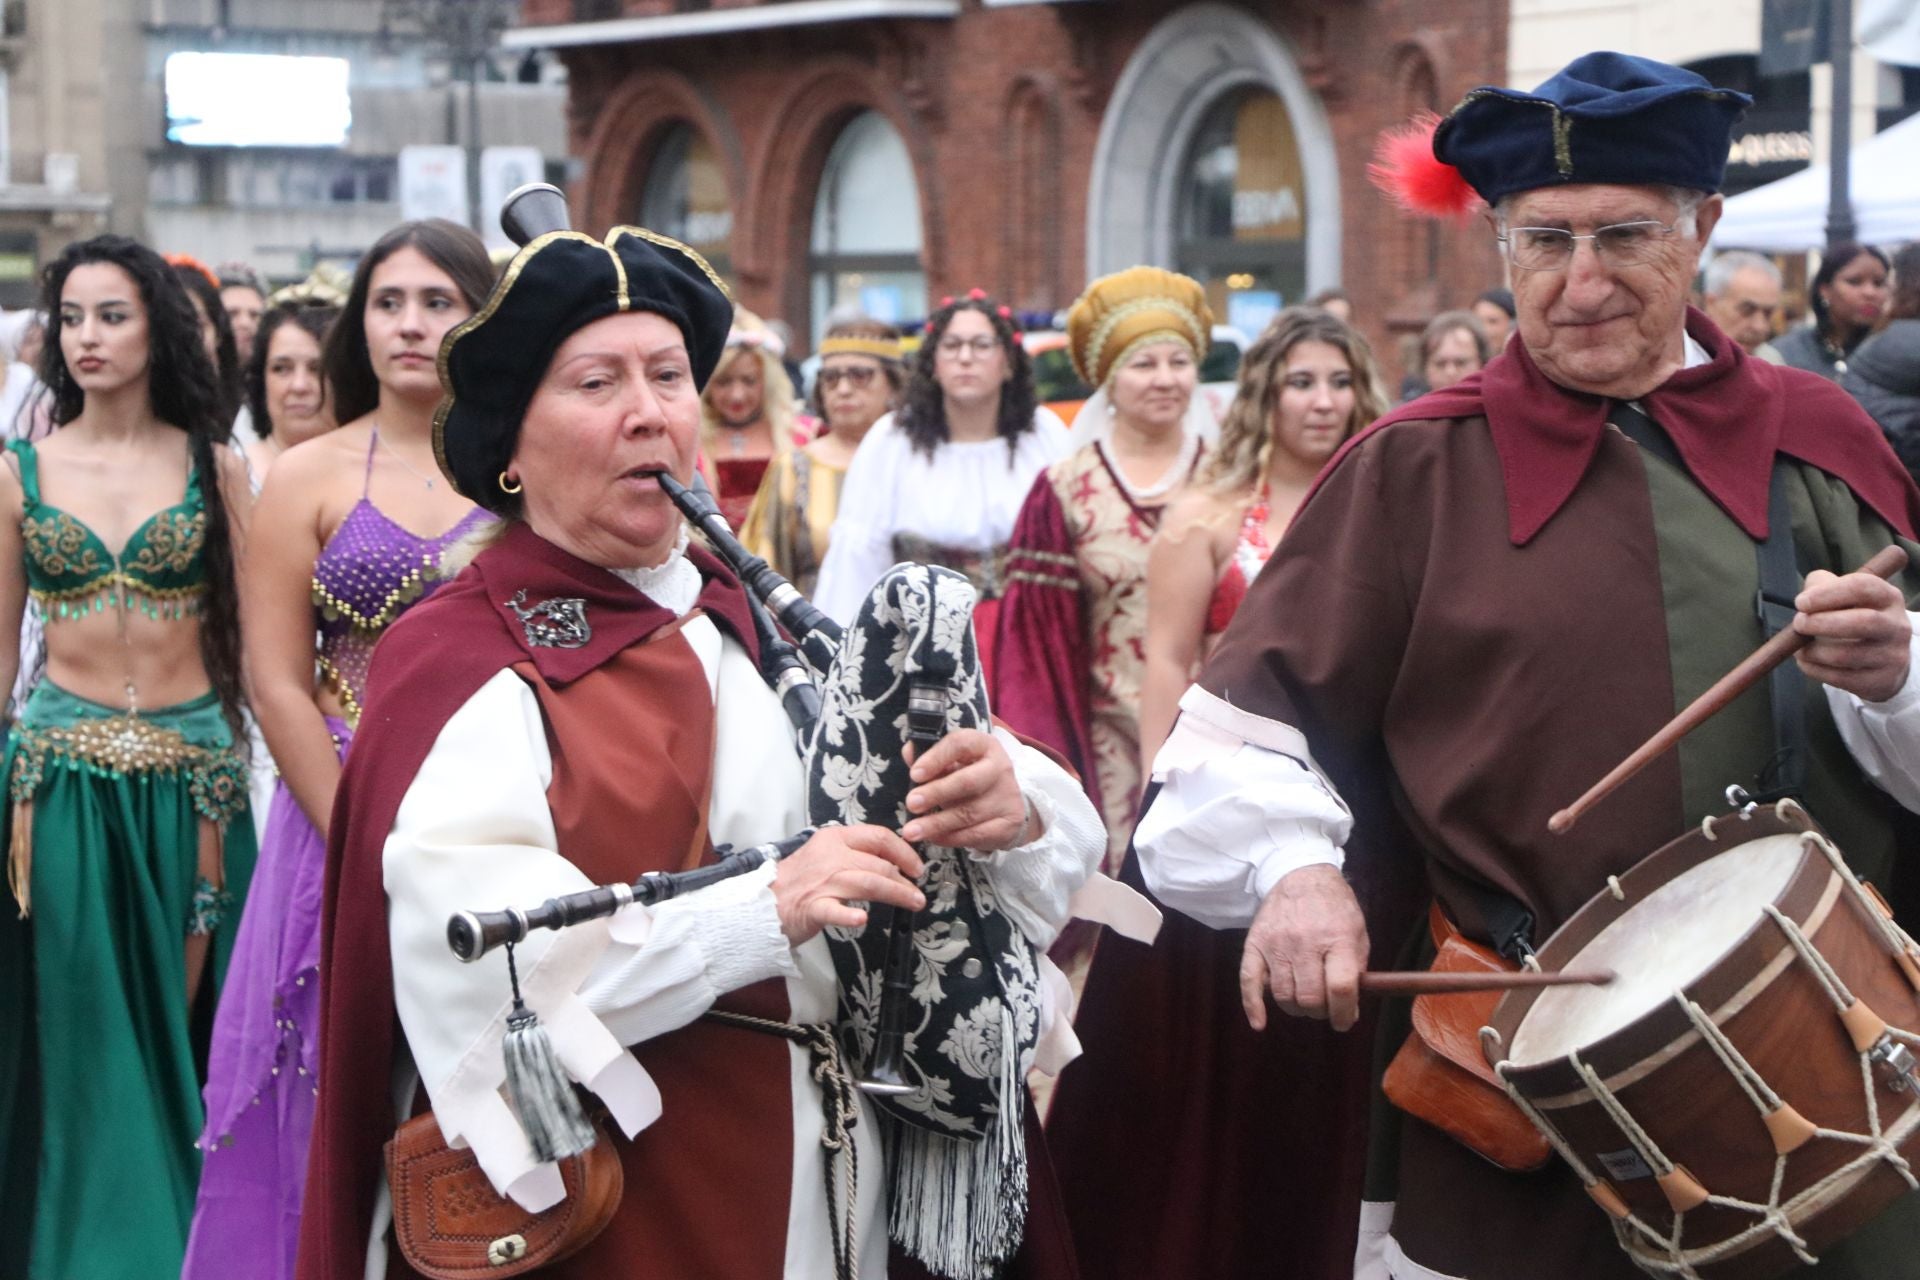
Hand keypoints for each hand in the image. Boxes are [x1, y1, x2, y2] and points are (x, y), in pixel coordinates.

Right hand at [773, 825, 924, 944]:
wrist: (762, 903)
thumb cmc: (798, 881)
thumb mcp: (825, 855)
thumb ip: (854, 854)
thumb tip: (892, 863)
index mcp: (835, 838)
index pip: (879, 837)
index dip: (904, 852)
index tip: (916, 867)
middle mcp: (831, 856)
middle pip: (879, 864)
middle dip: (905, 880)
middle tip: (918, 894)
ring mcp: (821, 882)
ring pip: (868, 883)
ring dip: (896, 894)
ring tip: (912, 903)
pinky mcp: (812, 907)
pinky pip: (834, 910)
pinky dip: (848, 915)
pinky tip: (861, 919)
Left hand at [900, 729, 1035, 850]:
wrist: (1005, 803)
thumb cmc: (970, 777)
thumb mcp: (953, 762)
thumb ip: (930, 757)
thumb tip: (909, 752)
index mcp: (984, 745)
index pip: (961, 744)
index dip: (936, 758)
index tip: (914, 774)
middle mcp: (1000, 768)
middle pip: (968, 781)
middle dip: (936, 793)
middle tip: (911, 803)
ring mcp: (1008, 797)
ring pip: (969, 813)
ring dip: (936, 823)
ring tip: (911, 831)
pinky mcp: (1009, 824)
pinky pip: (976, 834)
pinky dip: (950, 838)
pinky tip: (933, 838)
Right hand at [1240, 863, 1368, 1032]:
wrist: (1300, 873)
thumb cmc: (1334, 907)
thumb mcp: (1357, 933)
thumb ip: (1356, 971)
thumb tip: (1349, 1011)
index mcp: (1337, 938)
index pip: (1340, 988)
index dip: (1344, 1014)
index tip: (1344, 1021)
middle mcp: (1304, 942)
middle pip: (1310, 998)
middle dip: (1320, 1012)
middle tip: (1324, 1007)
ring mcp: (1276, 943)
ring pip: (1283, 996)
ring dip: (1296, 1008)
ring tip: (1304, 1001)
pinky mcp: (1255, 943)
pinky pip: (1249, 981)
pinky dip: (1253, 1006)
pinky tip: (1260, 1023)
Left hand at [1794, 568, 1912, 702]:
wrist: (1886, 658)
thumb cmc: (1856, 618)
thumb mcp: (1846, 596)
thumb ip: (1823, 586)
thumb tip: (1805, 597)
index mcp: (1888, 597)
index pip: (1862, 588)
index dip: (1827, 594)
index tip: (1800, 602)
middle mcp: (1896, 625)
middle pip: (1861, 621)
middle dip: (1821, 623)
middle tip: (1798, 624)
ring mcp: (1892, 655)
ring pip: (1846, 655)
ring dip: (1813, 651)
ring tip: (1799, 647)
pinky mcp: (1882, 681)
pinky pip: (1840, 678)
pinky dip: (1814, 669)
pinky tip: (1806, 661)